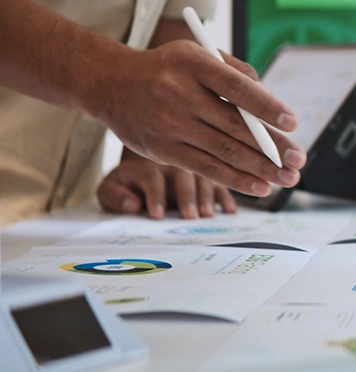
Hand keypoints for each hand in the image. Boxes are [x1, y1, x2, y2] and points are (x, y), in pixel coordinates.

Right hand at [86, 40, 306, 196]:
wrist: (111, 84)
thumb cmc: (170, 68)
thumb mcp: (198, 54)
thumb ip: (236, 72)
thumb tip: (272, 105)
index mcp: (193, 63)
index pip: (236, 87)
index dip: (266, 106)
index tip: (293, 122)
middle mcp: (178, 93)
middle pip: (235, 126)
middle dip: (272, 147)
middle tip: (299, 160)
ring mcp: (168, 124)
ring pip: (223, 151)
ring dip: (260, 169)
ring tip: (287, 179)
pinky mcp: (162, 150)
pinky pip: (206, 168)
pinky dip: (236, 179)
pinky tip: (260, 186)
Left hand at [97, 151, 236, 218]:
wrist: (144, 154)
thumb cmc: (127, 184)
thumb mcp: (110, 188)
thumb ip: (114, 196)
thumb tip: (132, 205)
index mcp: (146, 164)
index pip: (151, 177)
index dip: (154, 196)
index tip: (156, 215)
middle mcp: (172, 160)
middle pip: (183, 174)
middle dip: (187, 196)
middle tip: (191, 216)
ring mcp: (193, 163)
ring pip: (204, 174)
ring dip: (208, 195)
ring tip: (208, 215)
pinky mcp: (208, 171)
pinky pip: (221, 179)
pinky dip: (227, 194)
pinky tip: (230, 210)